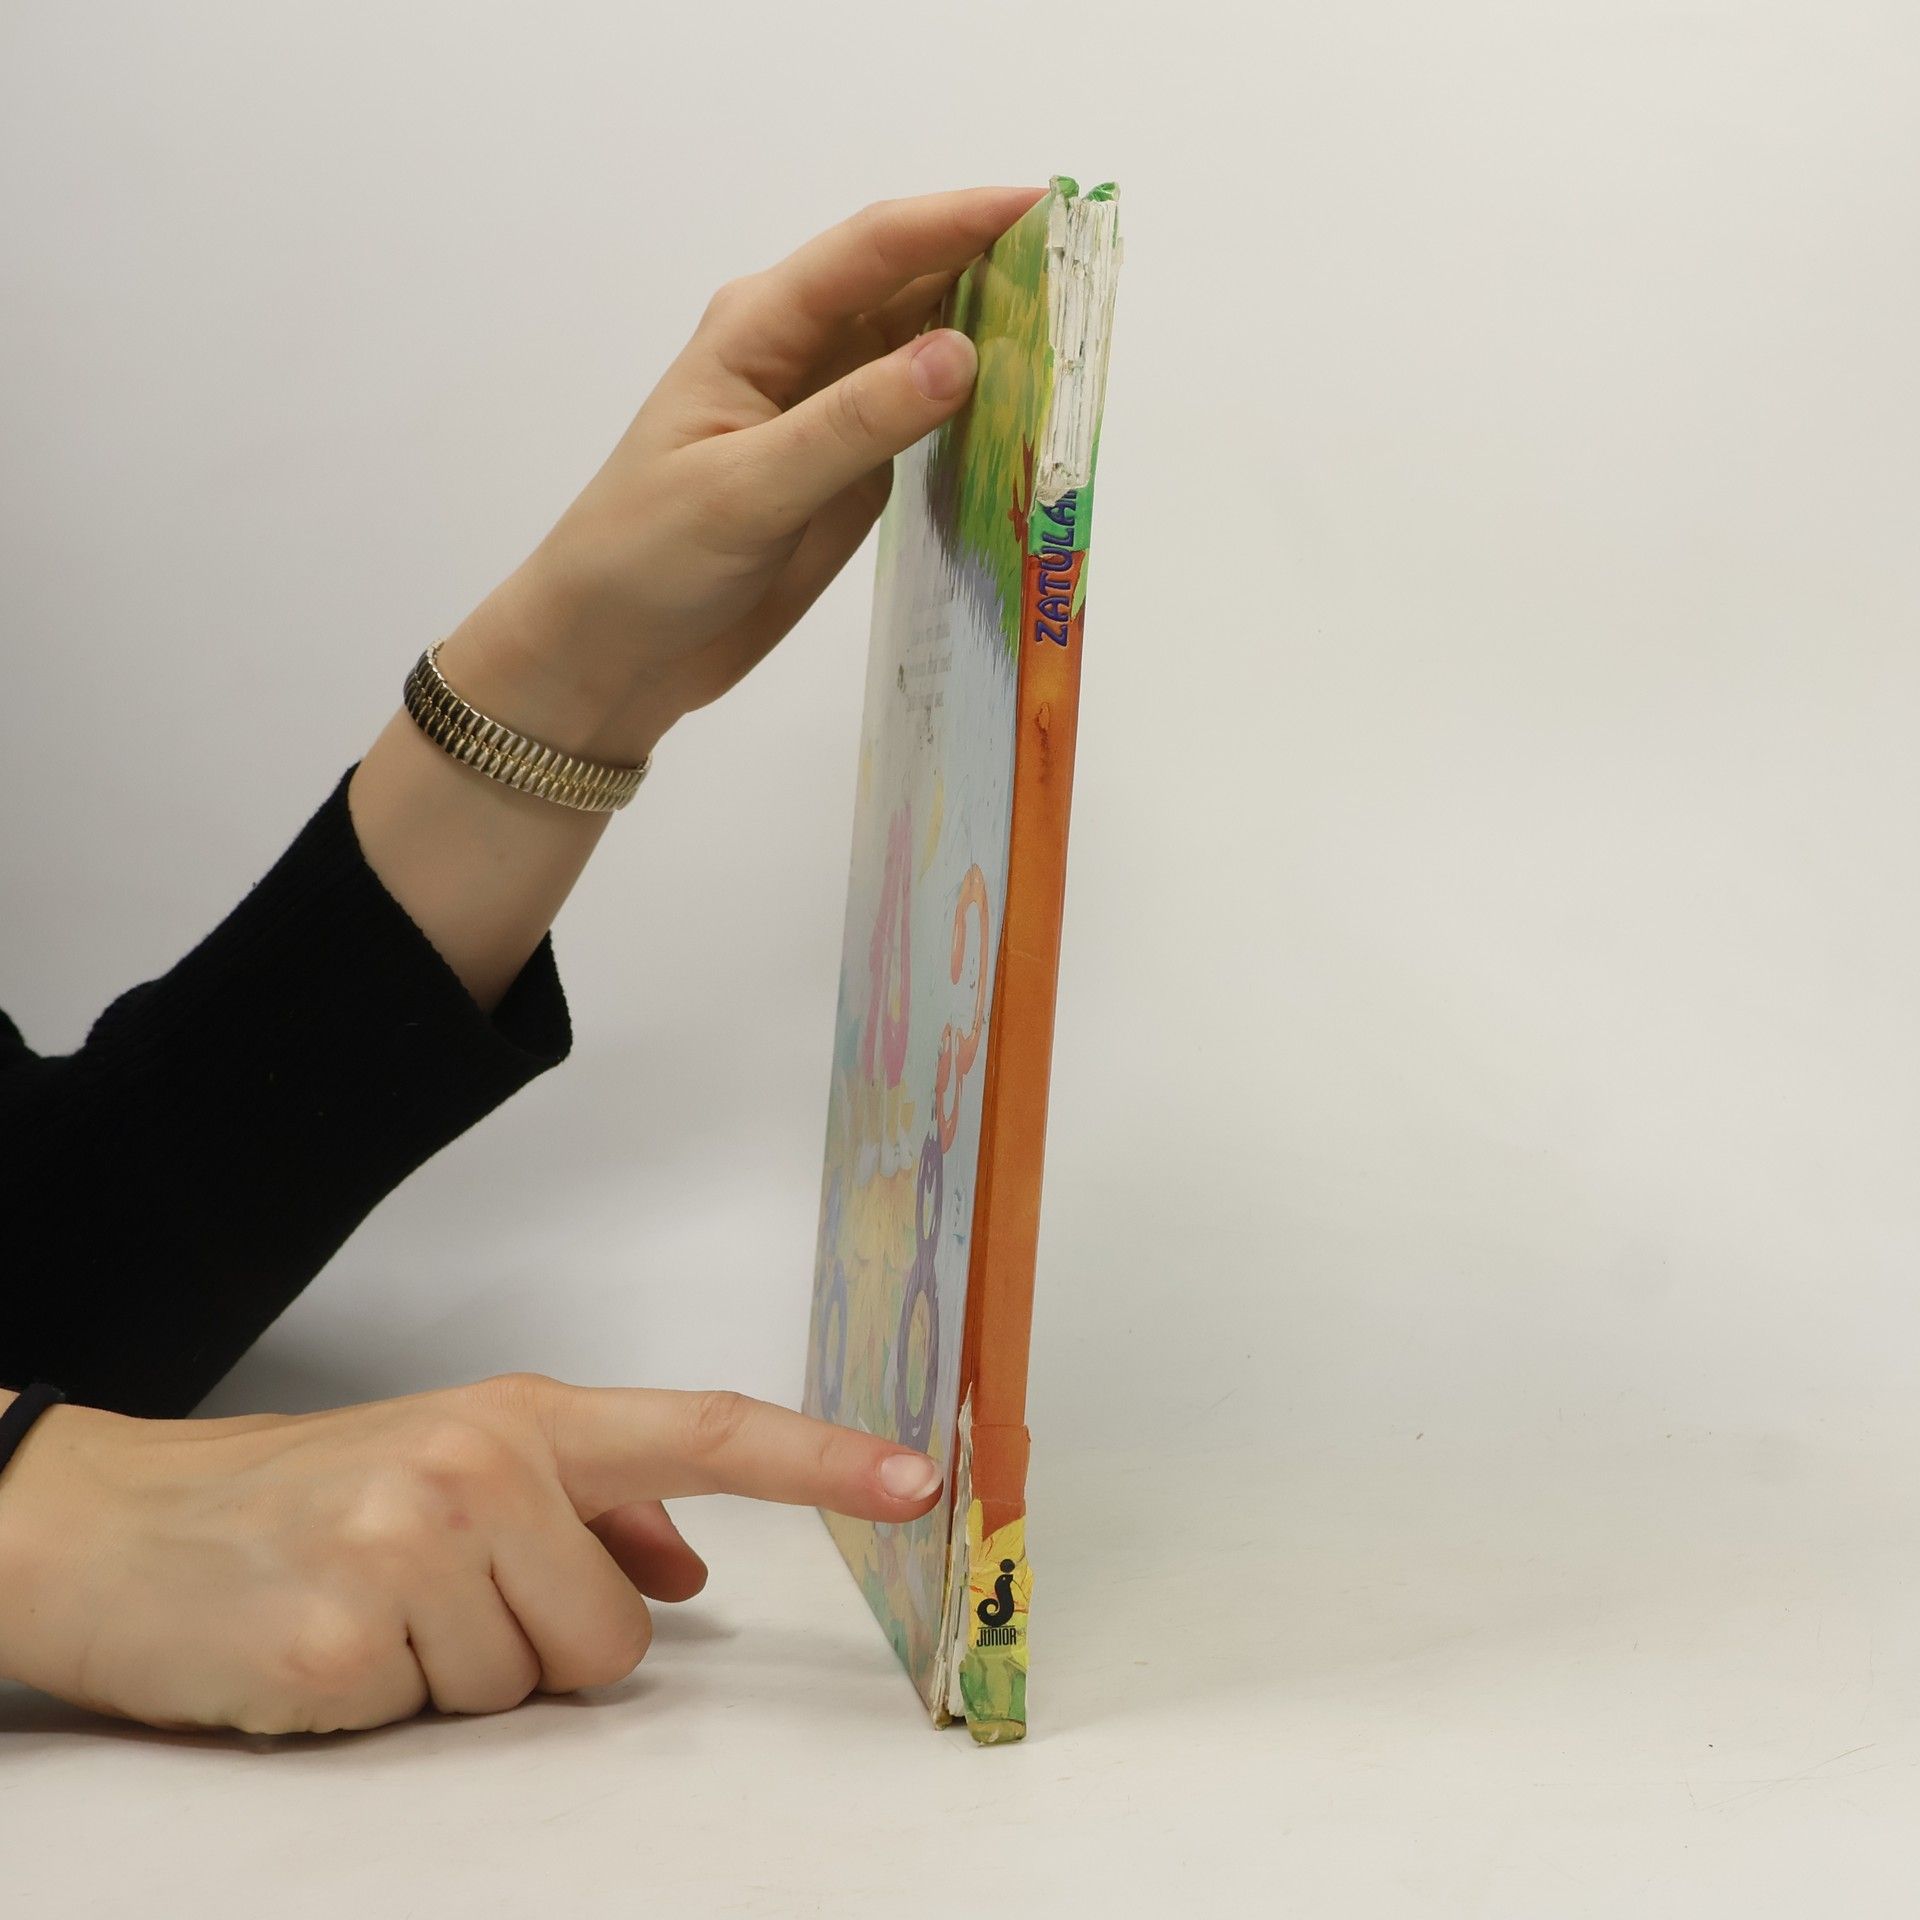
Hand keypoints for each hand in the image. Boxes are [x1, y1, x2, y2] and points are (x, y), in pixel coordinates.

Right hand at [0, 1374, 943, 1734]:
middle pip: (620, 1640)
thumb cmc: (311, 1493)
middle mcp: (484, 1466)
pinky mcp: (348, 1640)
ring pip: (538, 1689)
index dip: (823, 1461)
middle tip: (440, 1599)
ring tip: (380, 1616)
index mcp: (526, 1418)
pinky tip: (331, 1651)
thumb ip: (589, 1507)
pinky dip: (393, 1708)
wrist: (121, 1525)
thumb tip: (687, 1572)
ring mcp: (415, 1548)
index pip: (706, 1433)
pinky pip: (441, 1721)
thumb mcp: (456, 1461)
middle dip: (545, 1646)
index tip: (919, 1480)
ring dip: (466, 1677)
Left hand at [443, 184, 1046, 764]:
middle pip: (911, 288)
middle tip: (1085, 275)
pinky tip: (1028, 416)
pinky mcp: (848, 475)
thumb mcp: (748, 490)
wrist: (610, 654)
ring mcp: (830, 415)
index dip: (960, 222)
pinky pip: (926, 426)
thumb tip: (962, 354)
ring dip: (995, 342)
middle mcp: (802, 354)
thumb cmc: (646, 558)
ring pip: (926, 353)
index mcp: (761, 328)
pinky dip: (978, 416)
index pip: (874, 251)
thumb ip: (853, 425)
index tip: (1046, 209)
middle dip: (994, 270)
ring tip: (1077, 336)